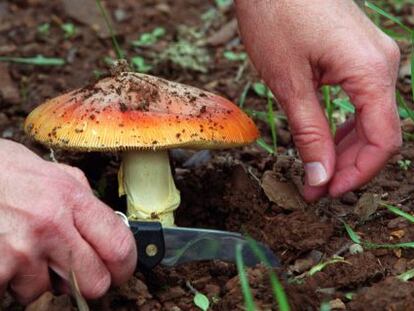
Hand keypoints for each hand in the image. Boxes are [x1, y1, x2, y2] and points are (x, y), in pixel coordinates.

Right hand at [0, 139, 136, 303]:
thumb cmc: (3, 170)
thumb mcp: (53, 172)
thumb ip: (83, 197)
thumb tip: (106, 222)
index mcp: (71, 199)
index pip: (119, 247)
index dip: (126, 265)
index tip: (120, 268)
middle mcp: (51, 225)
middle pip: (96, 282)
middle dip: (89, 280)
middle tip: (77, 269)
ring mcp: (22, 251)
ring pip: (48, 290)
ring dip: (40, 277)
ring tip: (25, 249)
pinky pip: (14, 292)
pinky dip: (11, 280)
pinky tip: (7, 254)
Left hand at [235, 0, 401, 199]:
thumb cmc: (276, 16)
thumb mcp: (288, 82)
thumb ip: (309, 132)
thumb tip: (320, 177)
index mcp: (370, 71)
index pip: (382, 140)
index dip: (357, 173)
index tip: (327, 192)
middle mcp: (381, 65)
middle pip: (379, 133)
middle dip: (347, 166)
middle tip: (314, 188)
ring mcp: (372, 58)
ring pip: (370, 119)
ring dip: (344, 149)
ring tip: (315, 171)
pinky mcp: (357, 56)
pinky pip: (360, 101)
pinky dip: (344, 126)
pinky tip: (325, 141)